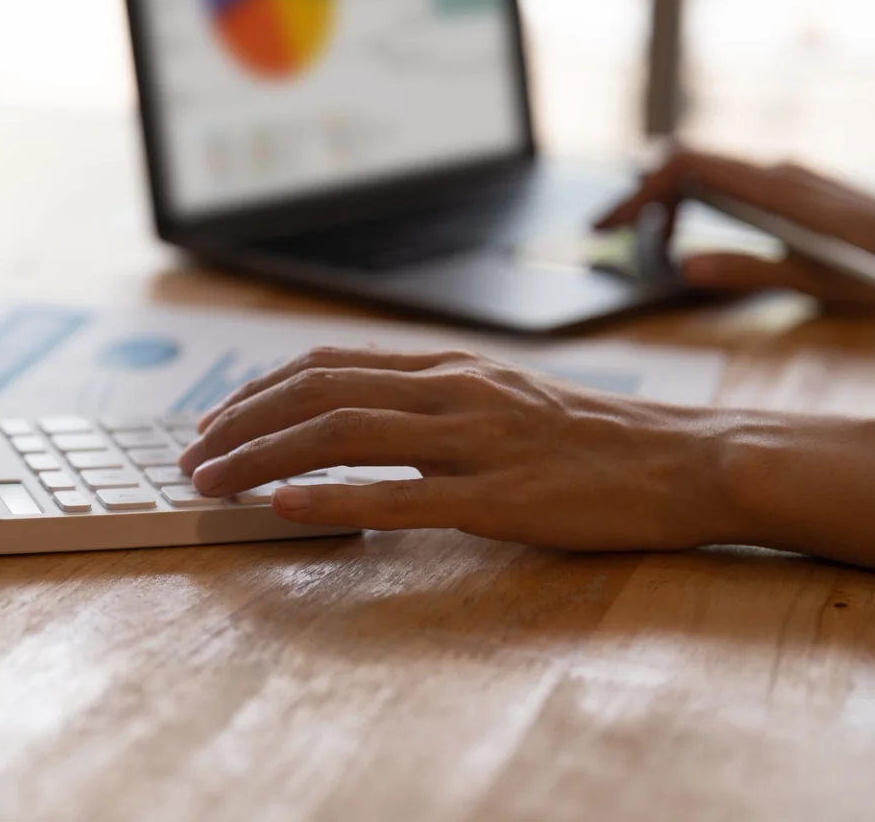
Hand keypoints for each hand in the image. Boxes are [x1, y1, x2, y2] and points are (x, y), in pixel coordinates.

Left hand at [176, 346, 735, 545]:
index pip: (327, 365)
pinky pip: (398, 496)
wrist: (685, 460)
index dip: (257, 392)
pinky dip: (328, 500)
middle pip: (318, 391)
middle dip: (240, 424)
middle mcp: (453, 390)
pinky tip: (281, 509)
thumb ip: (437, 401)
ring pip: (343, 433)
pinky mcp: (498, 496)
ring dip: (262, 457)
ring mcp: (475, 440)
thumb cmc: (596, 440)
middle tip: (189, 459)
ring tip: (211, 483)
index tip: (213, 422)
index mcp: (450, 366)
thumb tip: (360, 415)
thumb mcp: (506, 398)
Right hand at [597, 150, 874, 305]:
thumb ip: (743, 271)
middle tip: (621, 238)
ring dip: (672, 202)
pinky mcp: (800, 188)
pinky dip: (701, 204)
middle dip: (645, 198)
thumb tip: (682, 265)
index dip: (639, 193)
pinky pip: (733, 184)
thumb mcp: (811, 280)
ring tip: (657, 245)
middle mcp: (776, 171)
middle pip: (688, 164)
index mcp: (773, 187)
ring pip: (710, 173)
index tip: (610, 226)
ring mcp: (788, 176)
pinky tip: (703, 235)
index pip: (685, 167)